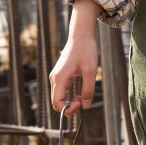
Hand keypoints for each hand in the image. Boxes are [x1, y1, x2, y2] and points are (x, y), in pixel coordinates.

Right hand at [48, 0, 100, 114]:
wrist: (81, 36)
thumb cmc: (86, 50)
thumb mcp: (90, 70)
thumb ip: (88, 89)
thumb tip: (85, 105)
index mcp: (60, 78)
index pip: (57, 103)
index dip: (68, 108)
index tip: (80, 102)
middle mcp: (54, 78)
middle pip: (56, 102)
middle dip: (69, 107)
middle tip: (82, 102)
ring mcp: (56, 77)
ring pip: (58, 98)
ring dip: (69, 102)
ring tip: (82, 97)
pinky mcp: (60, 75)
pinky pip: (61, 91)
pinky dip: (68, 96)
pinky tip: (79, 93)